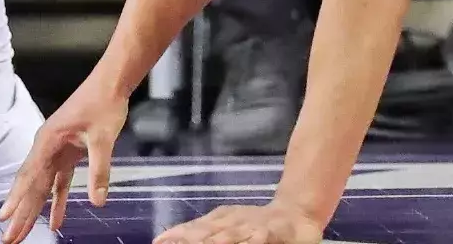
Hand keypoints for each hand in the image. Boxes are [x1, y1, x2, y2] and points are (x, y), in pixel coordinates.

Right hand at [0, 78, 126, 240]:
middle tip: (9, 237)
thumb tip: (97, 201)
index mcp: (48, 141)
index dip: (17, 200)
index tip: (5, 219)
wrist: (109, 85)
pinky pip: (58, 183)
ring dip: (33, 210)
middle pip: (30, 185)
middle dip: (20, 213)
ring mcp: (55, 151)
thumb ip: (99, 170)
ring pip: (40, 186)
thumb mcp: (102, 138)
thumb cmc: (102, 104)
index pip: (29, 177)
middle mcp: (46, 147)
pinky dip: (56, 202)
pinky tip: (55, 221)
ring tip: (23, 233)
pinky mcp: (67, 153)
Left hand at [154, 203, 323, 243]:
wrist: (295, 212)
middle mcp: (232, 222)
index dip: (176, 235)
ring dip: (215, 241)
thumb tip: (182, 236)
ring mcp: (252, 225)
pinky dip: (251, 239)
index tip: (157, 241)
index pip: (194, 229)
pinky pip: (260, 237)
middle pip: (207, 232)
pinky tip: (248, 240)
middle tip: (168, 243)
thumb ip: (210, 231)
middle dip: (189, 239)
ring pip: (230, 235)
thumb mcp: (231, 226)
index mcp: (220, 221)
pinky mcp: (272, 231)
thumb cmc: (259, 224)